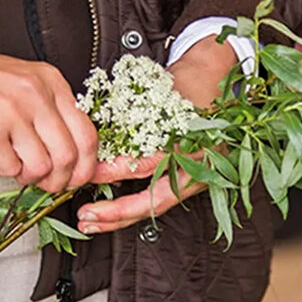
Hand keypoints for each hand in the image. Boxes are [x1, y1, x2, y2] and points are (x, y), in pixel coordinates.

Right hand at [0, 15, 96, 191]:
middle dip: (60, 181)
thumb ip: (49, 112)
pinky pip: (11, 169)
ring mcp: (12, 112)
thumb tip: (72, 157)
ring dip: (29, 177)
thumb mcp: (22, 82)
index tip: (76, 179)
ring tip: (12, 163)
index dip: (86, 166)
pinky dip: (2, 171)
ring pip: (42, 168)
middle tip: (46, 184)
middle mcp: (35, 94)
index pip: (87, 134)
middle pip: (69, 157)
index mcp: (50, 81)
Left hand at [77, 36, 238, 233]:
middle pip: (156, 200)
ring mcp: (196, 177)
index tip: (92, 172)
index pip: (152, 164)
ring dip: (121, 217)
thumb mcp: (157, 94)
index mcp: (193, 141)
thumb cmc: (188, 82)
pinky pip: (158, 200)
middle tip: (88, 215)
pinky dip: (132, 209)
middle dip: (118, 212)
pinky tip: (110, 215)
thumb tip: (93, 143)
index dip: (119, 171)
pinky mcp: (188, 182)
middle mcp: (198, 166)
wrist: (213, 80)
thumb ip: (131, 119)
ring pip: (156, 206)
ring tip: (92, 222)